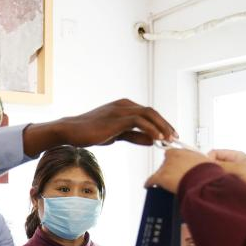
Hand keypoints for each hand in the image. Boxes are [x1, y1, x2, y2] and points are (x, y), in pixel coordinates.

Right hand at [23, 99, 175, 155]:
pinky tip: (157, 139)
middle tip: (175, 137)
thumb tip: (152, 140)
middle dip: (165, 124)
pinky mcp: (116, 118)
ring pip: (148, 114)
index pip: (148, 113)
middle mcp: (124, 105)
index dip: (162, 123)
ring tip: (169, 139)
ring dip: (161, 126)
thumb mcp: (117, 135)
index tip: (170, 135)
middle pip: (151, 112)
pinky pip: (139, 122)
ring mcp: (120, 110)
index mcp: (124, 106)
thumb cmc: (91, 133)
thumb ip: (134, 136)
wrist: (71, 132)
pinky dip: (151, 129)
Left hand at [144, 149, 212, 192]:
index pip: (175, 154)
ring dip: (163, 176)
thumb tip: (207, 164)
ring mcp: (166, 166)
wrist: (202, 181)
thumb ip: (201, 161)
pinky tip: (148, 186)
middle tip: (175, 177)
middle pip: (166, 162)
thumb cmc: (207, 173)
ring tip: (166, 184)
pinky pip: (151, 180)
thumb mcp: (207, 162)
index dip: (176, 161)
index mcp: (183, 151)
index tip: (177, 166)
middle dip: (170, 169)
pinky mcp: (161, 177)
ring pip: (160, 171)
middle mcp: (172, 156)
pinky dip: (149, 183)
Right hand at [208, 149, 245, 192]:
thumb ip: (221, 167)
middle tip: (210, 178)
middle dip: (211, 171)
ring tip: (217, 184)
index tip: (206, 169)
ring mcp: (233, 172)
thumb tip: (205, 166)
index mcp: (233, 155)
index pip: (213, 153)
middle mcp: (232, 162)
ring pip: (218, 174)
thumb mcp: (238, 169)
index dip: (207, 159)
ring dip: (216, 179)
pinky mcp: (235, 182)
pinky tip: (221, 189)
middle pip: (214, 164)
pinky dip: (221, 185)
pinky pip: (223, 182)